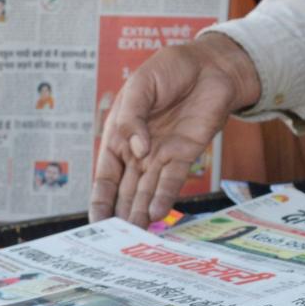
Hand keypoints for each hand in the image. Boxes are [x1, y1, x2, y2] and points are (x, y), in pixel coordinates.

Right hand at [90, 31, 262, 226]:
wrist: (209, 65)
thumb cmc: (169, 69)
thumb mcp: (142, 86)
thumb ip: (133, 117)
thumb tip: (136, 149)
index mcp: (119, 134)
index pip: (105, 174)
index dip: (100, 198)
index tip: (94, 222)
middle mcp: (138, 150)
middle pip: (125, 189)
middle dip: (119, 214)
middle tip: (114, 240)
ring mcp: (162, 154)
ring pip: (147, 190)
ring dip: (140, 212)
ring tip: (134, 235)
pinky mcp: (186, 154)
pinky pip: (173, 180)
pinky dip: (164, 196)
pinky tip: (156, 214)